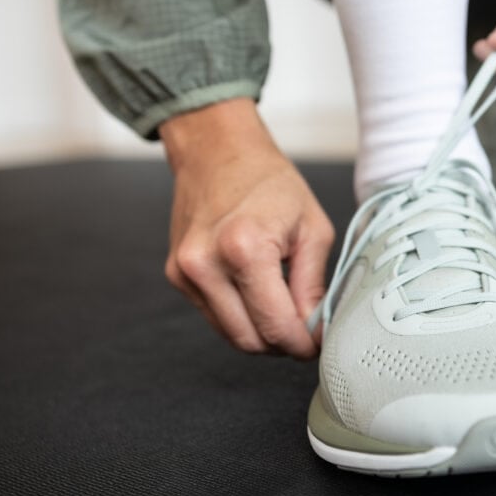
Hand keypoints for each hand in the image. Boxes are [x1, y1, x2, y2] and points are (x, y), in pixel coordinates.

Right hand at [160, 98, 333, 357]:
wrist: (218, 151)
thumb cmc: (270, 183)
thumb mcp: (312, 228)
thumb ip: (313, 286)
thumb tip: (316, 331)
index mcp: (245, 249)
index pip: (276, 326)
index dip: (303, 344)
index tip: (319, 342)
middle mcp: (206, 265)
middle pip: (250, 340)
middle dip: (283, 344)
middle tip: (306, 331)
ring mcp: (185, 273)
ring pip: (231, 335)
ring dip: (261, 334)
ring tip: (284, 310)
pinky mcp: (176, 276)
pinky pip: (215, 317)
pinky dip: (240, 317)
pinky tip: (258, 294)